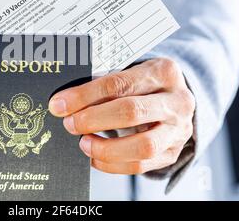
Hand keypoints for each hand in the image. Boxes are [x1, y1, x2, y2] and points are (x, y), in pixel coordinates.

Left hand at [49, 58, 194, 174]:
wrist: (174, 100)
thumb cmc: (144, 85)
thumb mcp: (131, 73)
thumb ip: (104, 84)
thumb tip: (65, 102)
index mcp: (163, 72)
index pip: (119, 83)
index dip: (85, 95)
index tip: (60, 104)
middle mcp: (177, 101)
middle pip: (132, 112)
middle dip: (93, 120)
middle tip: (70, 124)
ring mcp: (178, 129)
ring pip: (143, 146)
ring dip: (105, 148)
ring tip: (84, 143)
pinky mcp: (172, 152)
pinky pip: (141, 165)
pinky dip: (112, 164)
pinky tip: (95, 157)